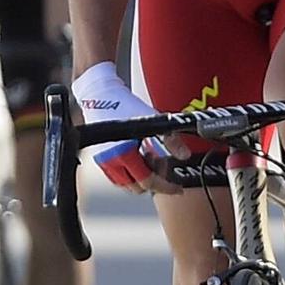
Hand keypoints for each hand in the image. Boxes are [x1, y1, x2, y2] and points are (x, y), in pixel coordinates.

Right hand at [73, 61, 179, 193]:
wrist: (102, 96)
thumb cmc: (124, 105)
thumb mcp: (153, 121)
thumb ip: (171, 140)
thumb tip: (184, 155)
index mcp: (124, 154)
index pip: (148, 181)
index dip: (165, 187)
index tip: (177, 188)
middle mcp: (111, 162)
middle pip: (138, 187)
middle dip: (154, 179)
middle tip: (162, 162)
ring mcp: (104, 163)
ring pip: (127, 185)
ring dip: (142, 177)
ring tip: (148, 157)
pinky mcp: (100, 161)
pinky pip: (118, 178)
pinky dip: (131, 174)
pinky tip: (138, 158)